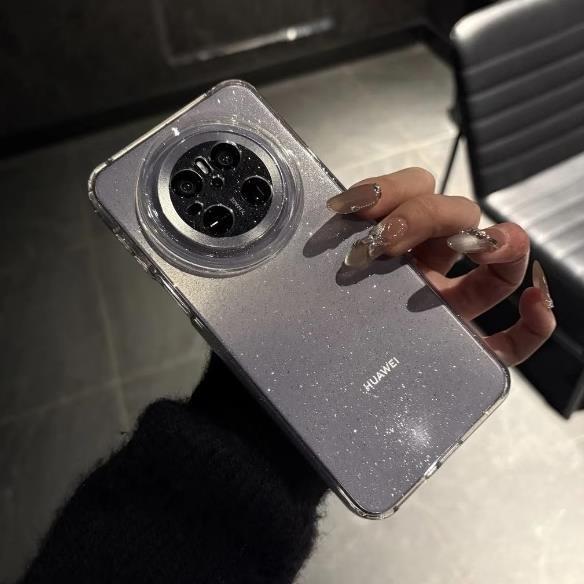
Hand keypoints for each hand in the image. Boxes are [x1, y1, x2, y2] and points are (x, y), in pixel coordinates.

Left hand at [326, 167, 555, 365]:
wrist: (323, 386)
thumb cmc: (314, 331)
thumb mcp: (310, 284)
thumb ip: (315, 254)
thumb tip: (324, 219)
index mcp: (392, 247)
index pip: (413, 193)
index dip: (392, 188)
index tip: (352, 208)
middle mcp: (427, 269)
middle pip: (457, 216)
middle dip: (425, 215)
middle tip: (385, 242)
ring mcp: (452, 308)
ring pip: (497, 267)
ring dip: (502, 245)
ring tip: (486, 246)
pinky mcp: (466, 351)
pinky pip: (512, 339)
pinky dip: (533, 324)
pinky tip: (535, 307)